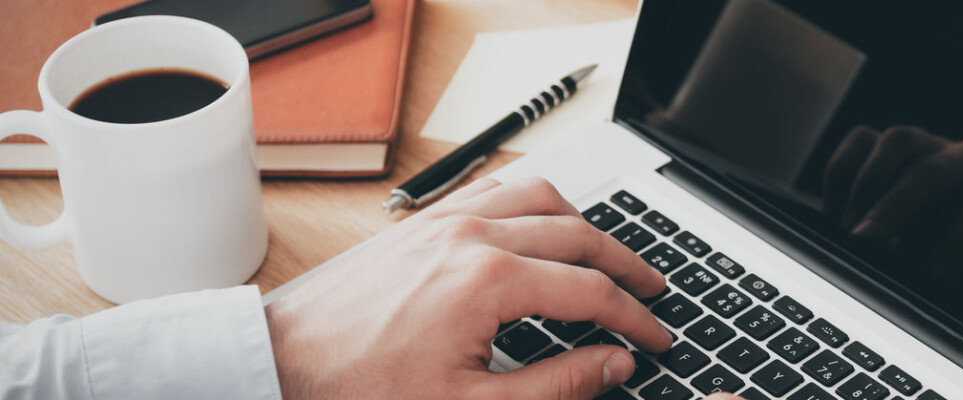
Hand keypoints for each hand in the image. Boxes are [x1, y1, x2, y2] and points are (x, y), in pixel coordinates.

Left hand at [265, 177, 672, 399]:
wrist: (285, 364)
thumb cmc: (362, 388)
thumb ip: (556, 385)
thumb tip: (612, 364)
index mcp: (489, 282)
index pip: (590, 291)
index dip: (633, 319)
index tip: (655, 339)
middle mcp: (472, 236)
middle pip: (578, 234)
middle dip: (625, 264)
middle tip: (651, 293)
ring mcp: (446, 221)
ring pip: (540, 197)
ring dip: (584, 224)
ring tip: (607, 255)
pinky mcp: (423, 221)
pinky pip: (495, 188)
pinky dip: (533, 202)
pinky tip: (541, 224)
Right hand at [822, 125, 962, 303]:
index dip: (956, 245)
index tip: (932, 278)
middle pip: (932, 170)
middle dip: (893, 210)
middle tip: (863, 245)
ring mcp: (933, 144)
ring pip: (896, 141)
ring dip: (865, 186)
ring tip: (848, 231)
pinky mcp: (898, 145)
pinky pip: (861, 140)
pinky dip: (842, 173)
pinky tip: (835, 216)